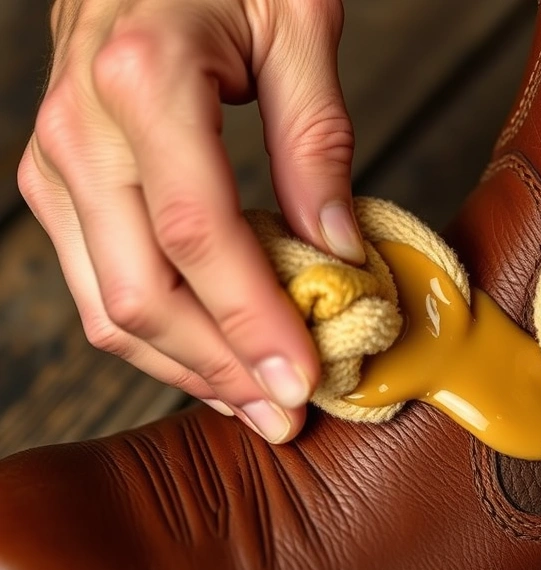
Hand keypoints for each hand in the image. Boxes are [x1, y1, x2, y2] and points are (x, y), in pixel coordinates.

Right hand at [18, 0, 362, 442]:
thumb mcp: (298, 24)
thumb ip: (316, 140)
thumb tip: (336, 250)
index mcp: (143, 79)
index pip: (200, 235)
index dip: (253, 321)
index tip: (304, 378)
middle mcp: (82, 127)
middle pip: (143, 290)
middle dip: (220, 368)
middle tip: (285, 413)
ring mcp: (58, 158)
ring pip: (109, 303)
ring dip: (186, 366)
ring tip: (254, 401)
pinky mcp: (59, 179)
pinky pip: (98, 281)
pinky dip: (156, 331)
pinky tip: (210, 354)